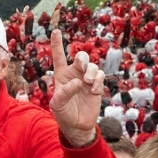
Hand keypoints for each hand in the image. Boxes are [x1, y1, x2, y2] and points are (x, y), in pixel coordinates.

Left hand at [48, 29, 103, 147]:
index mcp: (61, 75)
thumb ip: (64, 92)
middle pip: (80, 57)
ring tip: (88, 84)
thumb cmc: (63, 113)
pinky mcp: (97, 86)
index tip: (56, 31)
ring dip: (91, 72)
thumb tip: (78, 82)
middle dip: (82, 58)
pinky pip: (101, 76)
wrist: (77, 126)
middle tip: (82, 67)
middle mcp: (74, 74)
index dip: (57, 43)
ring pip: (93, 66)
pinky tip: (94, 91)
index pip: (59, 56)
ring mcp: (87, 80)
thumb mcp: (57, 104)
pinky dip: (99, 82)